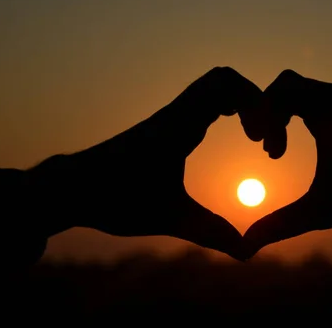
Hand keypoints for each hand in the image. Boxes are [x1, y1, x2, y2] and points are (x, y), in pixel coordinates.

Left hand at [28, 67, 261, 260]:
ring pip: (212, 88)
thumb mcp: (169, 218)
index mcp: (178, 126)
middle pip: (222, 79)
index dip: (255, 103)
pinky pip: (202, 101)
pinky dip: (225, 109)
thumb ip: (211, 232)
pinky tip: (229, 136)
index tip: (259, 139)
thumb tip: (247, 253)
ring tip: (252, 136)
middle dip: (252, 100)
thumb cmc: (114, 200)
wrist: (71, 189)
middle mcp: (175, 113)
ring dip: (239, 103)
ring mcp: (170, 117)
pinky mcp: (166, 126)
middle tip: (260, 136)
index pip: (224, 85)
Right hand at [242, 70, 331, 257]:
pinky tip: (299, 143)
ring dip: (283, 114)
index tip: (270, 155)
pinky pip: (315, 97)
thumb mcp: (324, 211)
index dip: (264, 117)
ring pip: (301, 90)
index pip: (282, 89)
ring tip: (279, 151)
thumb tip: (245, 247)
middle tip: (270, 151)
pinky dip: (299, 113)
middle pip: (287, 85)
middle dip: (269, 114)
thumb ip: (281, 224)